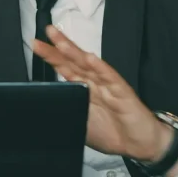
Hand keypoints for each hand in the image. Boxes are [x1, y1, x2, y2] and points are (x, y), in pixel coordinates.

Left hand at [33, 26, 177, 173]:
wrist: (140, 145)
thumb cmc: (114, 133)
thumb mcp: (82, 124)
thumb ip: (68, 112)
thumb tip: (45, 111)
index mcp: (86, 90)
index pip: (66, 69)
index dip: (52, 57)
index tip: (37, 45)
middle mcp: (96, 84)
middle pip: (75, 62)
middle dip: (60, 47)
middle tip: (48, 31)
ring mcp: (109, 86)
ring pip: (90, 66)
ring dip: (75, 53)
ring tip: (61, 42)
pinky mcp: (123, 93)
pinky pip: (110, 78)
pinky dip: (100, 68)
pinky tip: (91, 58)